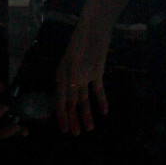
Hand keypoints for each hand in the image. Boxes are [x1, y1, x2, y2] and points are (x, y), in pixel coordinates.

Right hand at [54, 16, 113, 135]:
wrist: (94, 30)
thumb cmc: (80, 45)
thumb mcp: (73, 67)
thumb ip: (71, 88)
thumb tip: (68, 108)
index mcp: (62, 78)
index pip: (60, 102)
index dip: (62, 117)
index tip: (64, 131)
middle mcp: (71, 79)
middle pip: (72, 103)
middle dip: (74, 119)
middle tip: (77, 134)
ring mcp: (84, 76)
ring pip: (85, 99)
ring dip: (87, 113)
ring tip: (90, 128)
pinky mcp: (96, 73)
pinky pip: (98, 90)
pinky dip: (101, 100)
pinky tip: (105, 111)